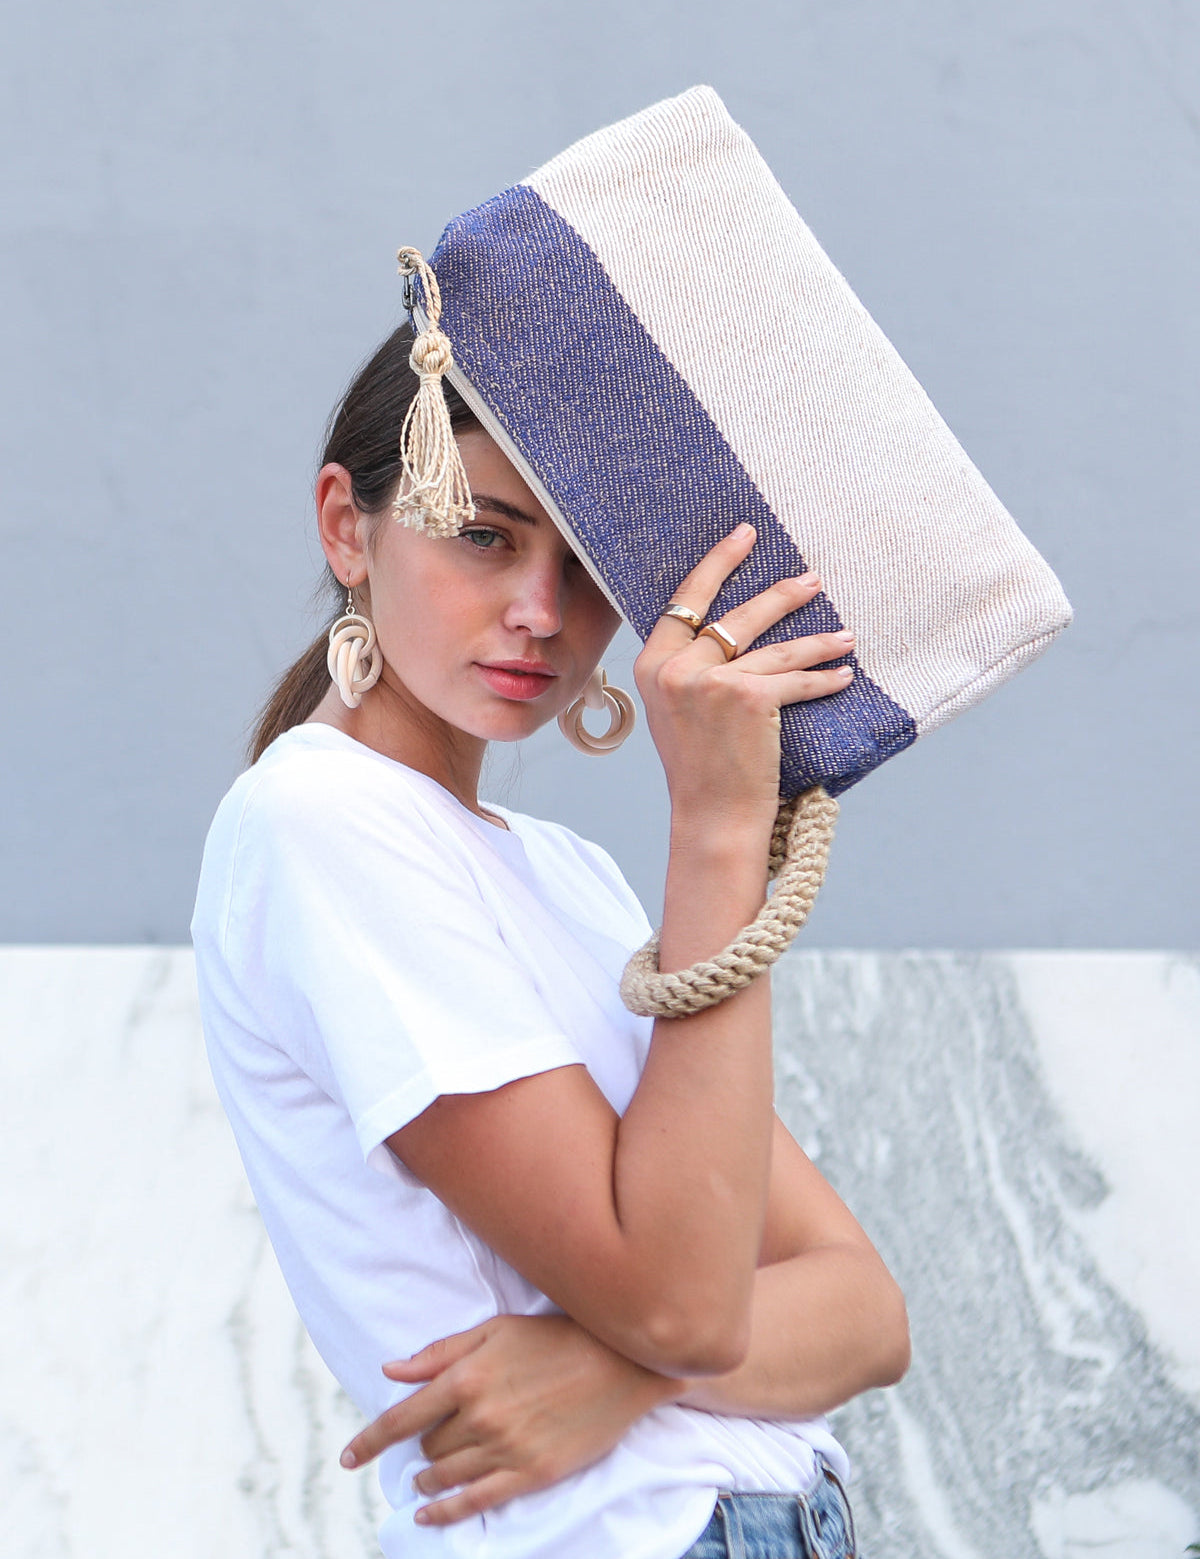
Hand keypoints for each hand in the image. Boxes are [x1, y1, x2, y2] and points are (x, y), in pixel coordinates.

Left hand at [340, 1314, 679, 1525]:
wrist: (620, 1362)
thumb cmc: (554, 1337)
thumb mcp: (494, 1330)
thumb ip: (439, 1353)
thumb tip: (390, 1372)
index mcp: (466, 1378)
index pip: (401, 1420)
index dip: (368, 1442)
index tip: (347, 1458)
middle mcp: (480, 1417)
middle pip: (426, 1447)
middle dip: (421, 1445)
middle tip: (429, 1438)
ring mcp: (506, 1449)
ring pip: (445, 1475)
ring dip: (428, 1479)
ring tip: (423, 1479)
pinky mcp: (531, 1473)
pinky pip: (475, 1503)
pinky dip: (445, 1513)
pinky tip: (428, 1514)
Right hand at [636, 524, 854, 828]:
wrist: (711, 816)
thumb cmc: (699, 768)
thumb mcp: (674, 710)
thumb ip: (687, 667)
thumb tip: (721, 628)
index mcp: (652, 665)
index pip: (686, 601)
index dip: (716, 564)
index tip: (743, 537)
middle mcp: (676, 668)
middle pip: (736, 615)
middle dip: (780, 594)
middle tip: (810, 577)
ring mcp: (711, 682)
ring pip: (776, 647)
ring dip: (816, 640)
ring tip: (843, 634)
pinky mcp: (747, 699)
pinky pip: (795, 680)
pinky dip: (824, 679)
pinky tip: (843, 674)